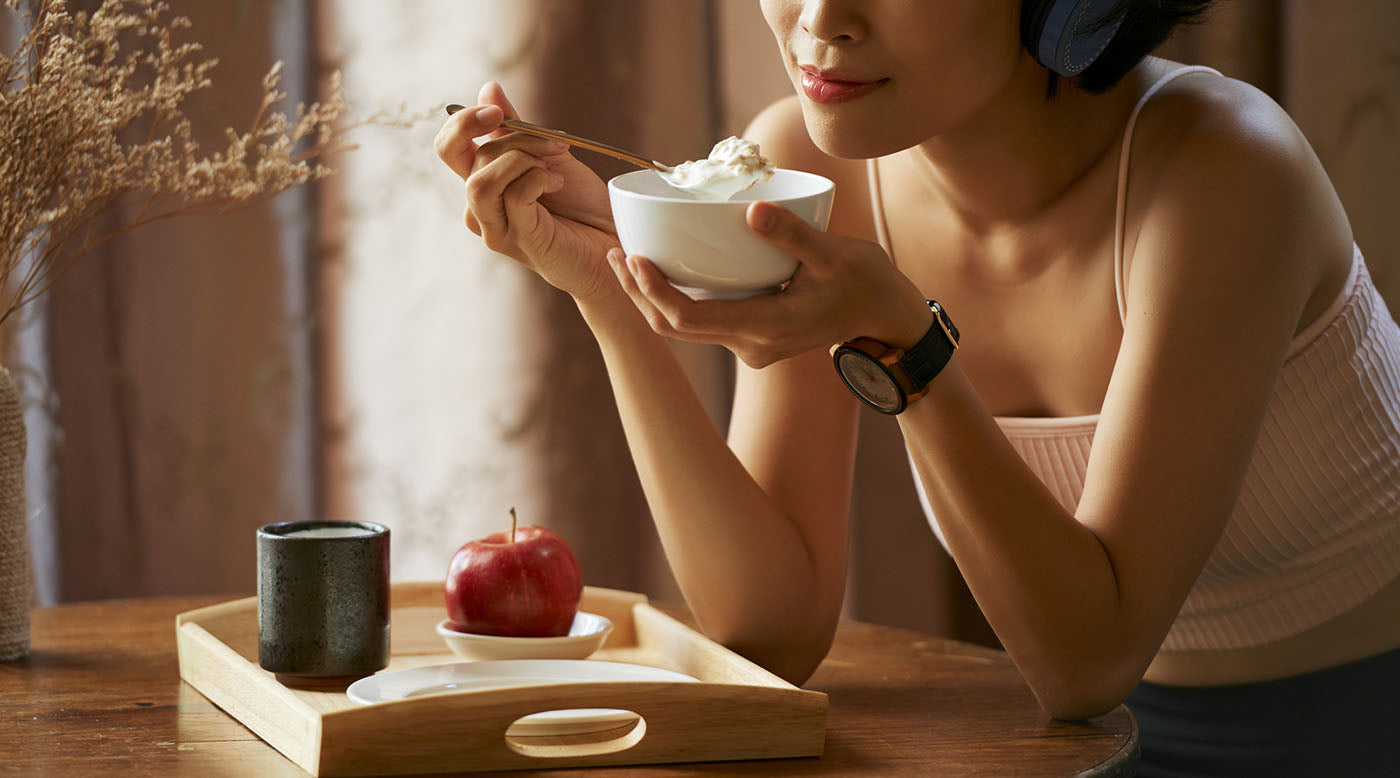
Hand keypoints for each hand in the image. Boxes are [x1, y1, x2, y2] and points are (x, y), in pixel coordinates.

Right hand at [434, 82, 620, 301]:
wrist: (615, 239)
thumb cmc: (582, 203)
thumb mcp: (548, 154)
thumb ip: (515, 127)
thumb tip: (488, 90)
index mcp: (483, 182)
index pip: (448, 147)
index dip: (462, 121)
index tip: (497, 111)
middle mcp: (481, 207)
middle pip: (465, 157)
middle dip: (513, 137)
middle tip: (554, 144)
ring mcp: (496, 228)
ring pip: (481, 181)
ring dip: (522, 160)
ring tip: (554, 169)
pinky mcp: (518, 241)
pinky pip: (513, 196)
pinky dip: (538, 179)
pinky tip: (558, 185)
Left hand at [608, 201, 931, 367]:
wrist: (886, 317)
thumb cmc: (865, 282)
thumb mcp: (835, 253)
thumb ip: (793, 235)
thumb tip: (754, 211)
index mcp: (765, 327)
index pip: (690, 319)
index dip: (654, 292)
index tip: (633, 258)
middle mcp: (751, 345)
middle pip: (675, 328)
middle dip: (640, 293)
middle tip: (614, 254)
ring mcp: (750, 346)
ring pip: (685, 329)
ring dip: (653, 298)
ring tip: (625, 259)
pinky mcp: (752, 338)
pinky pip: (704, 323)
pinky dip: (677, 300)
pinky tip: (663, 271)